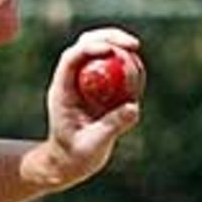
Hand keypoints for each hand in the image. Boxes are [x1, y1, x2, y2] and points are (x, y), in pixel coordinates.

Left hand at [36, 29, 143, 187]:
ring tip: (136, 54)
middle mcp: (72, 81)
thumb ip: (111, 126)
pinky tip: (138, 70)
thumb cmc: (75, 157)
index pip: (72, 58)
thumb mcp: (93, 144)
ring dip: (120, 46)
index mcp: (63, 91)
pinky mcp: (99, 88)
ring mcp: (85, 82)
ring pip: (100, 51)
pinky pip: (113, 67)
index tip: (112, 50)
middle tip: (133, 44)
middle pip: (87, 44)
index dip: (91, 48)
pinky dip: (126, 64)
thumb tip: (133, 108)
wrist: (69, 163)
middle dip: (110, 38)